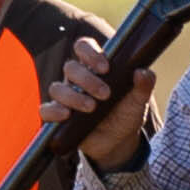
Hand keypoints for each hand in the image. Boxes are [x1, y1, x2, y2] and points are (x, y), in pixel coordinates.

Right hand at [48, 31, 161, 165]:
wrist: (119, 142)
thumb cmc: (126, 114)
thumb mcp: (139, 100)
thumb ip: (143, 85)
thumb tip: (144, 72)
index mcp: (95, 68)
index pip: (83, 47)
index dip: (90, 53)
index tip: (105, 68)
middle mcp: (77, 80)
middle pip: (70, 67)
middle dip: (87, 79)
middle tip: (105, 94)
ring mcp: (66, 98)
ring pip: (57, 88)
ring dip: (73, 96)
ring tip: (92, 107)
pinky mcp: (59, 117)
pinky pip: (46, 110)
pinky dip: (53, 112)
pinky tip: (66, 116)